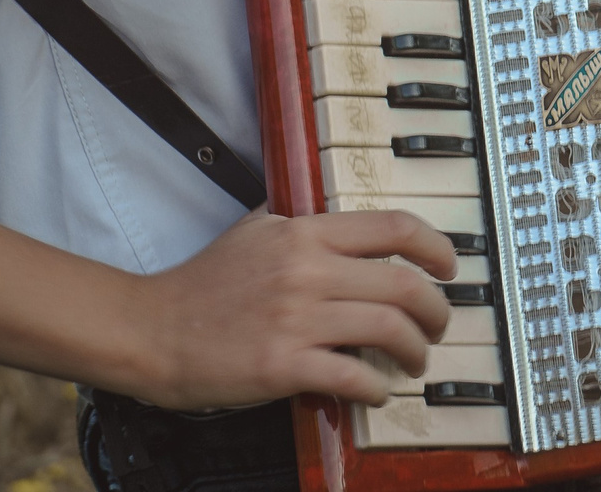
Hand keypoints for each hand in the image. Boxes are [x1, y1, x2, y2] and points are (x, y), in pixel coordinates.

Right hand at [132, 209, 456, 409]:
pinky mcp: (282, 365)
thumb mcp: (252, 228)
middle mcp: (307, 270)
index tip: (449, 266)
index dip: (437, 247)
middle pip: (405, 283)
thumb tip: (334, 207)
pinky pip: (354, 376)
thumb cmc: (202, 284)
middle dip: (437, 310)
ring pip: (389, 329)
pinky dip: (378, 388)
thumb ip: (298, 215)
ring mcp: (296, 318)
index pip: (394, 228)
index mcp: (305, 233)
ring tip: (413, 361)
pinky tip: (377, 392)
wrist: (151, 330)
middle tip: (439, 325)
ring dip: (415, 351)